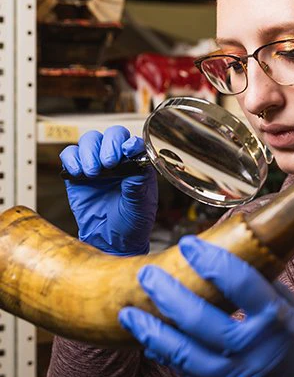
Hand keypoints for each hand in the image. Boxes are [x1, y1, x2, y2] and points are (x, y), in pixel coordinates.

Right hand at [60, 126, 157, 255]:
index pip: (134, 143)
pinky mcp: (77, 174)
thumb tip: (138, 164)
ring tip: (93, 173)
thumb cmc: (131, 224)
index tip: (128, 150)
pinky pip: (70, 155)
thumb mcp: (140, 207)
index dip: (130, 143)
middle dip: (108, 145)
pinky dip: (72, 159)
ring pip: (90, 140)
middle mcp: (118, 161)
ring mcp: (96, 165)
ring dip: (89, 152)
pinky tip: (78, 173)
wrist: (111, 242)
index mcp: (137, 165)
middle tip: (109, 163)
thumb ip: (138, 185)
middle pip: (111, 135)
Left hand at [119, 236, 293, 376]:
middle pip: (202, 321)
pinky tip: (148, 338)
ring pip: (185, 354)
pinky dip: (165, 354)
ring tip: (129, 312)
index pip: (241, 285)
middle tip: (147, 275)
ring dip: (152, 331)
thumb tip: (230, 255)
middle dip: (169, 295)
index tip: (188, 243)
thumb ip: (263, 285)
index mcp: (280, 322)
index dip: (211, 260)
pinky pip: (187, 374)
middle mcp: (256, 353)